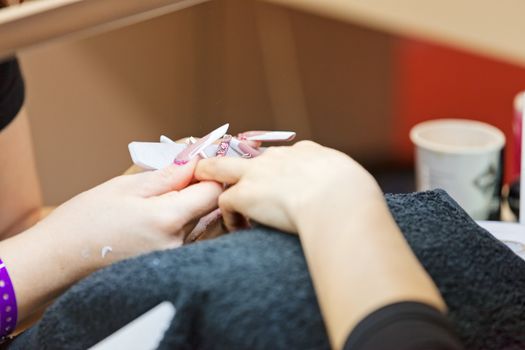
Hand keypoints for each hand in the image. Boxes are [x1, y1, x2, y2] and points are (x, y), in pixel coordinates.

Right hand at [35, 160, 221, 272]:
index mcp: (168, 219)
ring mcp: (174, 259)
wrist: (59, 261)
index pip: (214, 192)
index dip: (209, 174)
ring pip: (200, 223)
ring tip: (159, 200)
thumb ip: (167, 175)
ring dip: (189, 206)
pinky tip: (156, 219)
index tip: (195, 164)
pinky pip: (188, 239)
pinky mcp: (168, 266)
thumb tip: (195, 161)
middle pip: (209, 208)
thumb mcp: (125, 187)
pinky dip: (181, 223)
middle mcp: (177, 243)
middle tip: (175, 177)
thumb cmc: (85, 221)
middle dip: (198, 188)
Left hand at [195, 141, 382, 232]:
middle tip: (227, 176)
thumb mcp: (349, 179)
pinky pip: (224, 202)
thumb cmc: (353, 195)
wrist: (338, 200)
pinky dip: (229, 217)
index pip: (282, 156)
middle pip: (244, 153)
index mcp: (305, 153)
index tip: (277, 185)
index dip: (275, 171)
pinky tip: (239, 228)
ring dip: (214, 183)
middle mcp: (277, 157)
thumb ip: (339, 182)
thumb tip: (346, 193)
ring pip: (218, 168)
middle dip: (232, 162)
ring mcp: (257, 173)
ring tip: (215, 199)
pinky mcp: (245, 193)